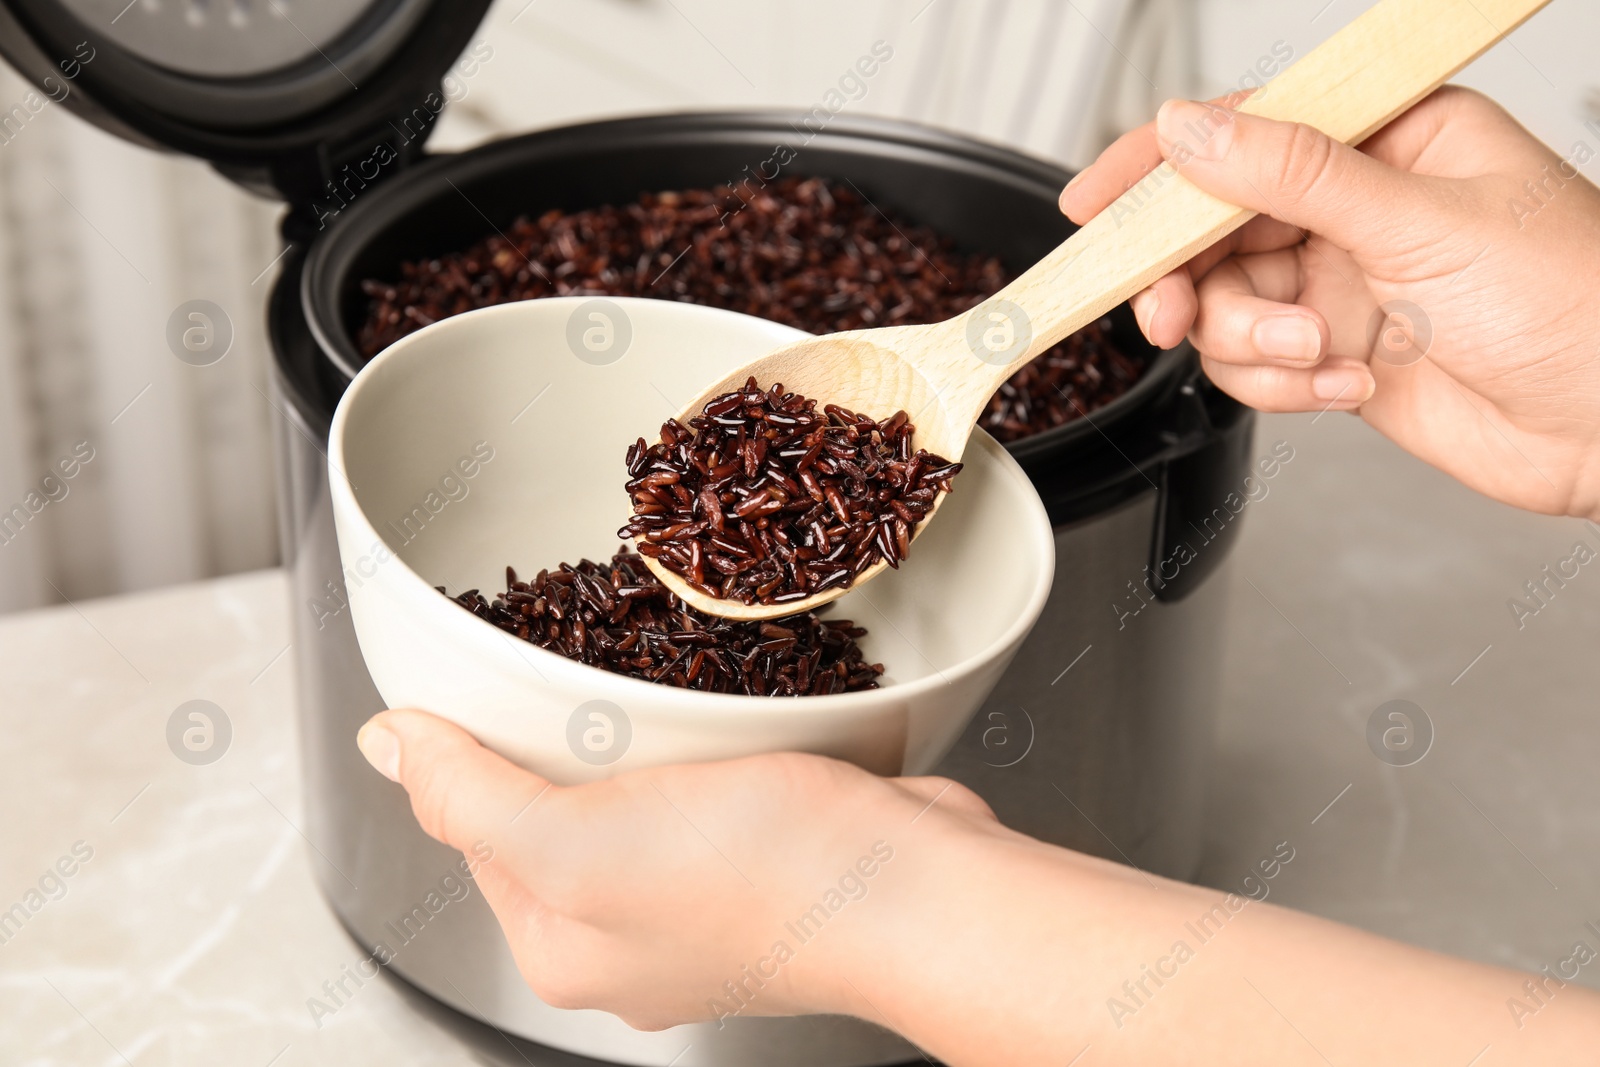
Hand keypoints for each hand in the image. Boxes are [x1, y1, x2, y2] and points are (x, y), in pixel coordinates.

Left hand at [354, 708, 1002, 1031]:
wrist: (916, 887)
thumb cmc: (758, 875)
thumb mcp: (574, 839)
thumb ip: (468, 796)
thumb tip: (383, 747)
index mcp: (566, 951)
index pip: (481, 833)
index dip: (481, 753)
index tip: (505, 685)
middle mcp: (630, 940)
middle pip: (557, 813)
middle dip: (565, 742)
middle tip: (591, 675)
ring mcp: (707, 903)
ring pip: (637, 795)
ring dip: (639, 738)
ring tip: (656, 688)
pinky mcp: (771, 858)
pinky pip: (709, 789)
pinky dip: (708, 748)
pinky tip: (726, 718)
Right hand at [1061, 87, 1599, 519]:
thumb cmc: (1576, 305)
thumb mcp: (1421, 221)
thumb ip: (1293, 175)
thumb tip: (1193, 131)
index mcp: (1387, 139)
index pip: (1245, 131)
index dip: (1160, 167)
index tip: (1096, 205)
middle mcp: (1357, 208)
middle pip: (1217, 231)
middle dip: (1195, 280)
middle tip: (1174, 315)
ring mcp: (1344, 283)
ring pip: (1229, 308)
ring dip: (1256, 343)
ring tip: (1317, 354)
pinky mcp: (1338, 353)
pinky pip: (1260, 366)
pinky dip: (1287, 384)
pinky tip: (1349, 382)